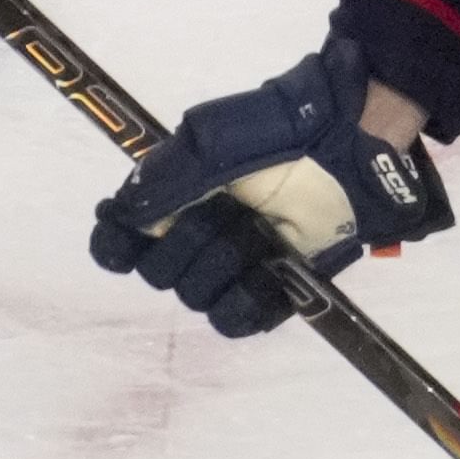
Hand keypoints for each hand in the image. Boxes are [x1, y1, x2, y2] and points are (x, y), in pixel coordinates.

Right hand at [86, 56, 453, 338]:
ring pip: (195, 297)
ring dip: (227, 262)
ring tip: (263, 230)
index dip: (118, 247)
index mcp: (167, 200)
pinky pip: (232, 321)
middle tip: (231, 209)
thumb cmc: (275, 137)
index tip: (137, 238)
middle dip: (192, 242)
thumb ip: (160, 185)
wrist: (344, 151)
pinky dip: (248, 297)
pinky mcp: (266, 293)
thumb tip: (119, 218)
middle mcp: (189, 237)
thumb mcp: (208, 144)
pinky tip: (268, 268)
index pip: (115, 245)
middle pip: (157, 274)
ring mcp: (227, 269)